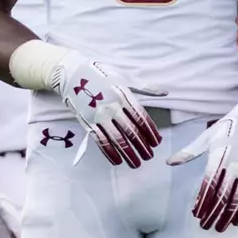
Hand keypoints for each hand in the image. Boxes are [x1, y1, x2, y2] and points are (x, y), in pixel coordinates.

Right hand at [55, 52, 164, 167]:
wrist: (72, 74)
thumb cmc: (101, 74)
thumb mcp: (124, 77)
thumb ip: (145, 88)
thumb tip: (165, 92)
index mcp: (124, 95)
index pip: (141, 117)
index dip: (150, 131)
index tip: (157, 142)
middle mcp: (113, 107)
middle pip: (131, 131)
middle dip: (141, 146)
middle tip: (149, 156)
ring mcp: (99, 116)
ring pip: (117, 139)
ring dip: (128, 153)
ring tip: (136, 163)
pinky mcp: (88, 122)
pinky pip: (100, 140)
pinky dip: (109, 153)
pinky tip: (117, 161)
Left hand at [168, 100, 237, 230]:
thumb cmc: (225, 129)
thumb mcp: (206, 138)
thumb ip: (189, 152)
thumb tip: (169, 162)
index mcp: (219, 157)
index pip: (210, 184)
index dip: (203, 201)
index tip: (196, 214)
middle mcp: (234, 166)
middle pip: (223, 195)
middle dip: (213, 212)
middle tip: (204, 226)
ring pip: (237, 198)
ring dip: (228, 215)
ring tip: (219, 228)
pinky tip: (236, 221)